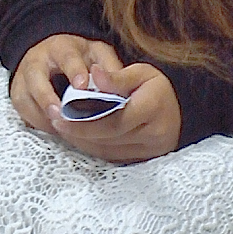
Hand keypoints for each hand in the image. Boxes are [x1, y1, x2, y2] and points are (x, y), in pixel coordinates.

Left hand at [10, 35, 181, 164]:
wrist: (177, 111)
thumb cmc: (155, 88)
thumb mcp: (140, 73)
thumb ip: (115, 77)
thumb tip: (92, 74)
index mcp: (153, 107)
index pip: (114, 118)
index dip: (86, 119)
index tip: (61, 113)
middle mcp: (154, 133)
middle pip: (108, 136)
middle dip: (79, 130)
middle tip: (55, 121)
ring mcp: (150, 151)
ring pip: (108, 149)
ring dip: (82, 140)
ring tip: (62, 127)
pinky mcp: (142, 160)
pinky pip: (112, 156)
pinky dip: (92, 147)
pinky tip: (78, 137)